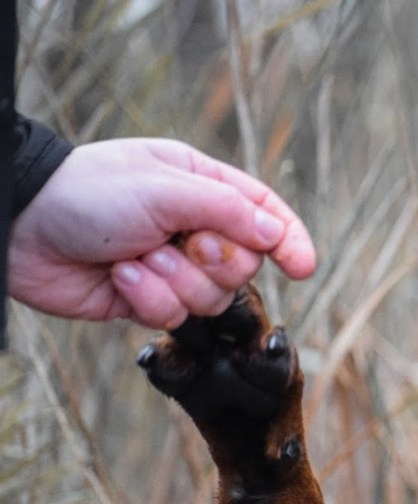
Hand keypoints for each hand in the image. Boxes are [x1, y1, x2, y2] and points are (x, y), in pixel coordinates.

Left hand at [8, 138, 316, 328]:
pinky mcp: (147, 299)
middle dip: (212, 263)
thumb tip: (275, 236)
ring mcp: (170, 265)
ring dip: (173, 282)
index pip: (264, 214)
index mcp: (201, 185)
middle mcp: (192, 225)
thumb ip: (228, 211)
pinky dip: (147, 299)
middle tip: (178, 244)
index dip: (289, 240)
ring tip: (135, 259)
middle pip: (243, 265)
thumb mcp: (165, 189)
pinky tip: (117, 277)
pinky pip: (174, 317)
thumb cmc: (88, 193)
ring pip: (212, 298)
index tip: (303, 268)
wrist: (20, 228)